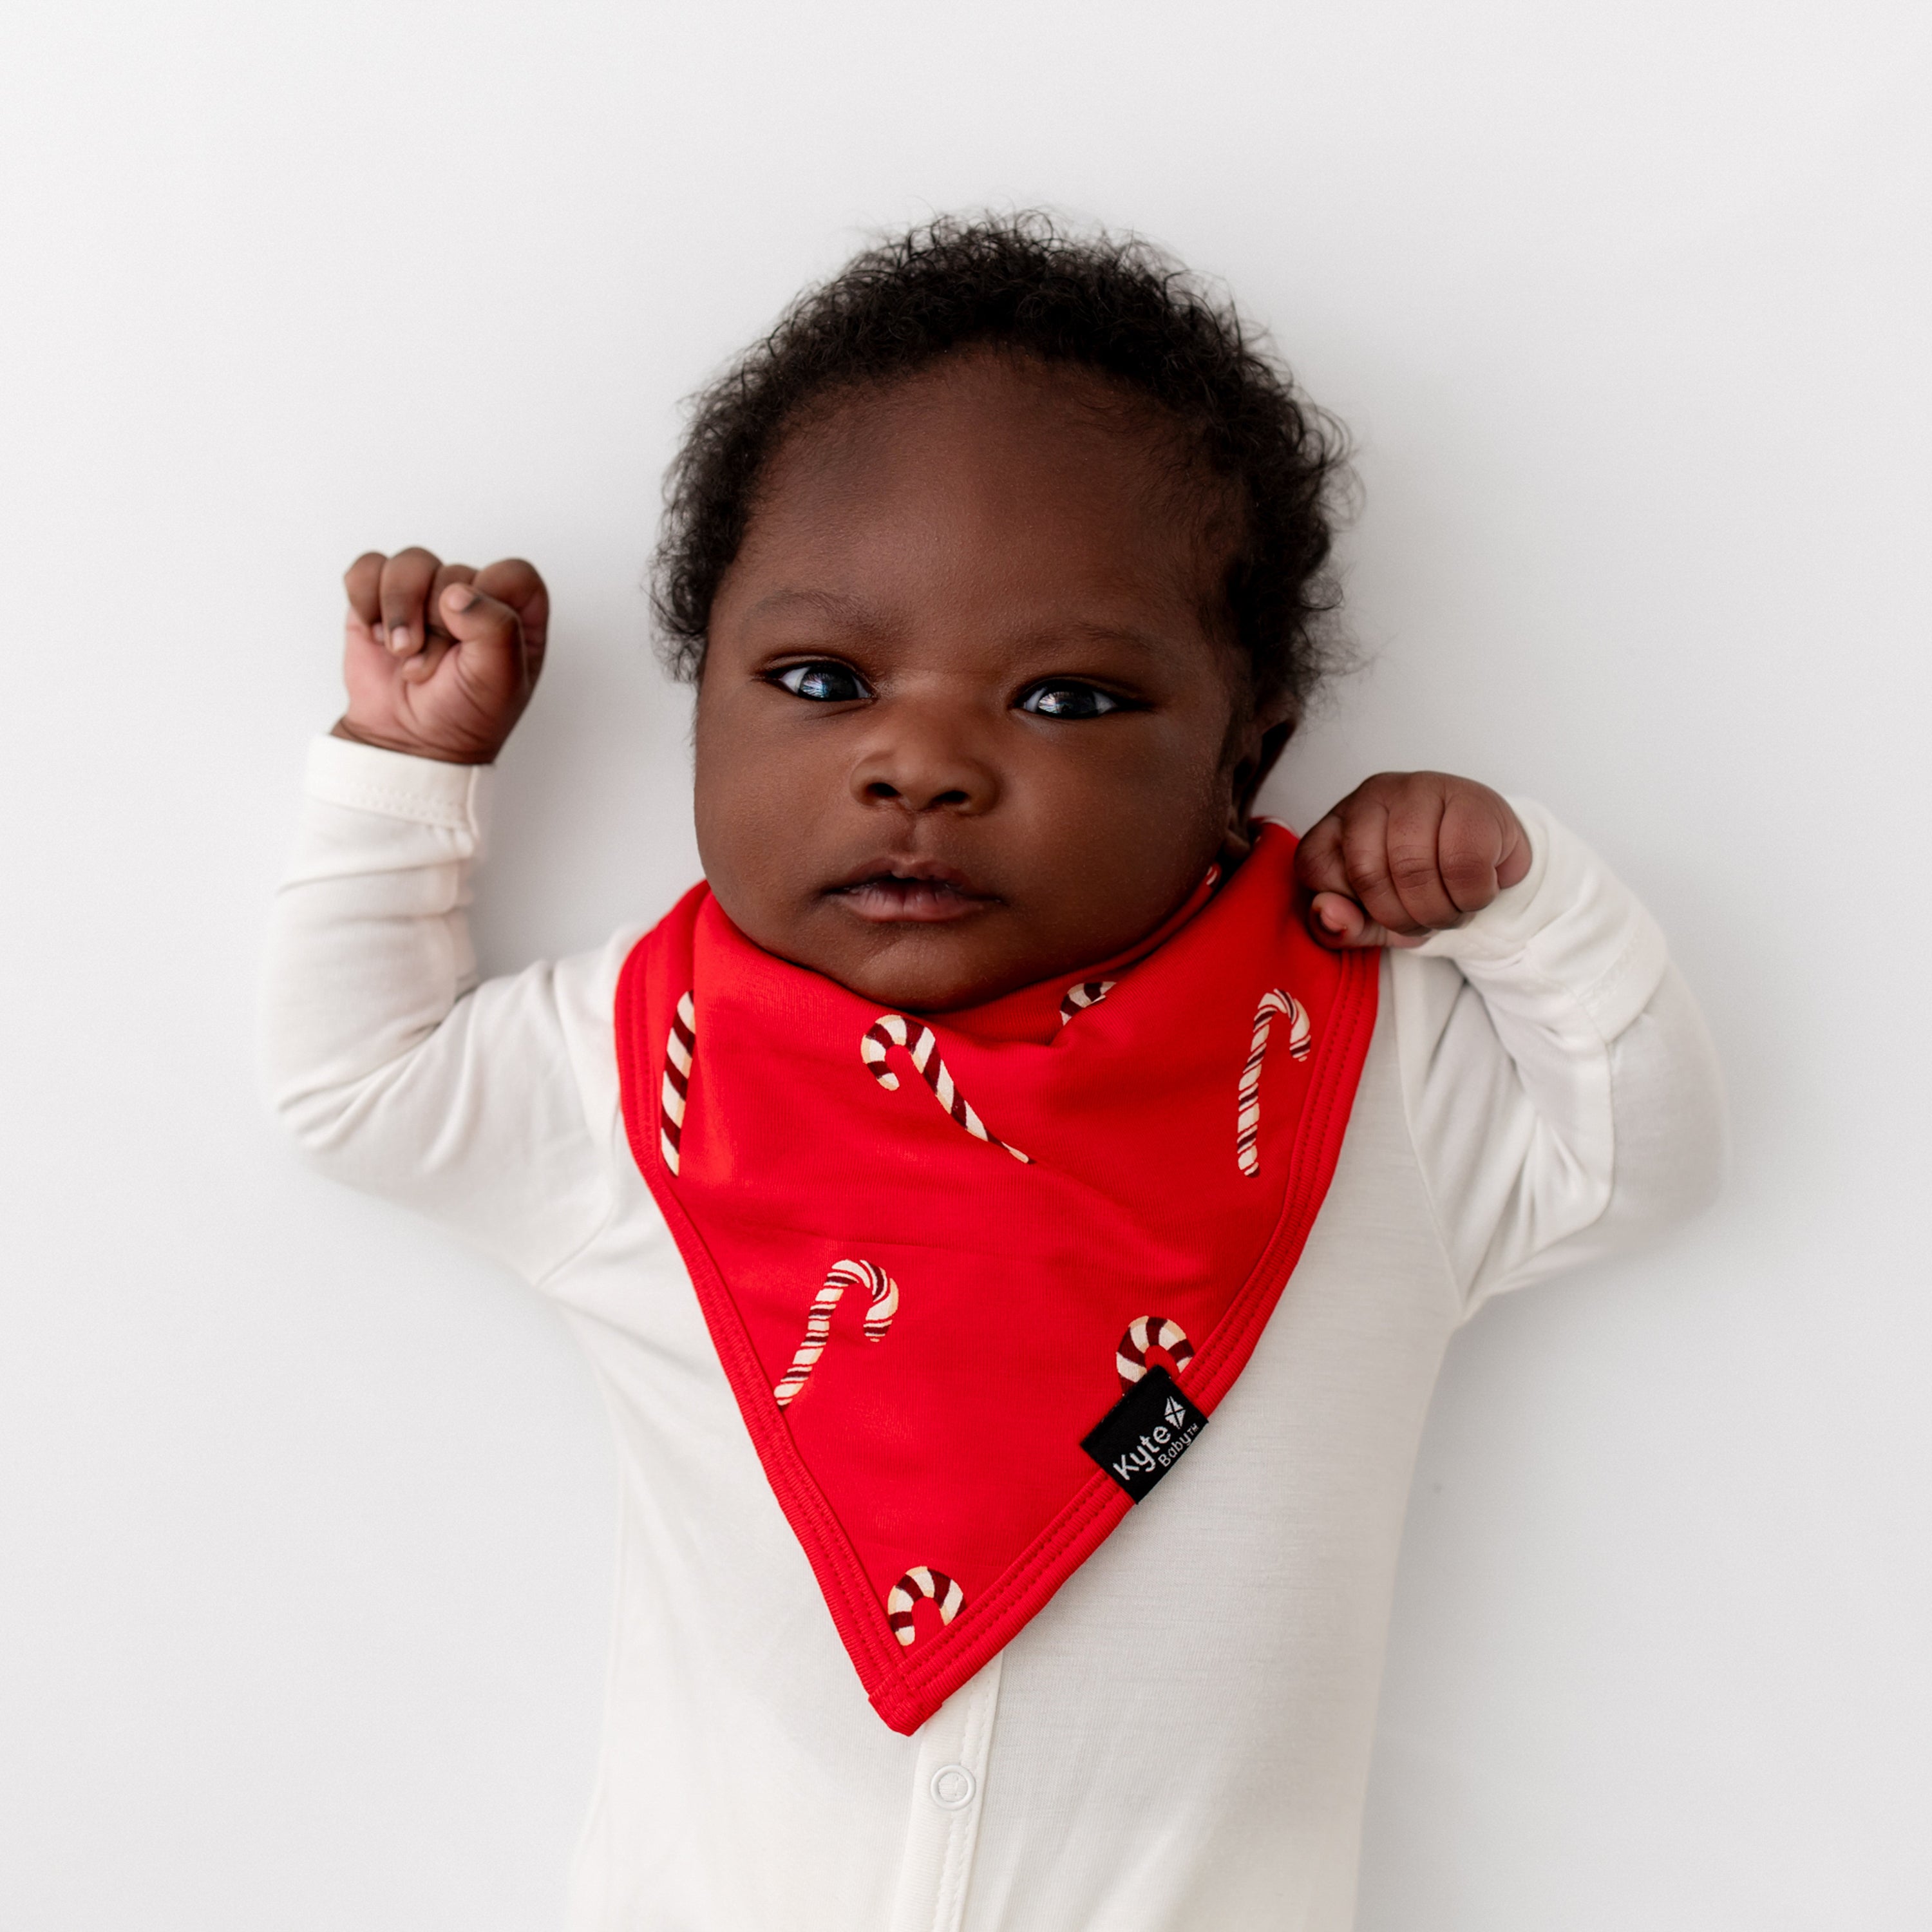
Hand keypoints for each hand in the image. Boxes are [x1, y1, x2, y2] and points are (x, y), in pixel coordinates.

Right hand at [334, 547, 548, 763]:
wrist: (407, 740)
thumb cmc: (463, 714)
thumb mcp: (500, 682)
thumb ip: (497, 630)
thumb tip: (458, 594)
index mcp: (516, 614)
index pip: (513, 575)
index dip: (489, 601)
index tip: (469, 639)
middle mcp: (474, 596)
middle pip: (453, 572)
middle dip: (436, 625)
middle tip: (429, 668)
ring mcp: (426, 594)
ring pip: (410, 563)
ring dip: (399, 611)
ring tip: (400, 652)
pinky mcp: (382, 597)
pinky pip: (369, 568)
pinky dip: (365, 599)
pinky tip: (376, 634)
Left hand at [1295, 772, 1530, 947]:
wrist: (1492, 864)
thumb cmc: (1420, 887)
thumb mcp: (1368, 918)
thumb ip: (1335, 925)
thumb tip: (1329, 913)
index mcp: (1338, 821)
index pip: (1315, 868)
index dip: (1351, 910)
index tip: (1383, 919)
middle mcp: (1373, 795)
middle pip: (1366, 873)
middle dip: (1400, 919)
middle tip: (1425, 923)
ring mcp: (1422, 789)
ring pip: (1413, 868)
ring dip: (1439, 912)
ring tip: (1452, 910)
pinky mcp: (1473, 800)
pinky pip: (1464, 865)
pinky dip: (1473, 897)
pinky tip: (1478, 889)